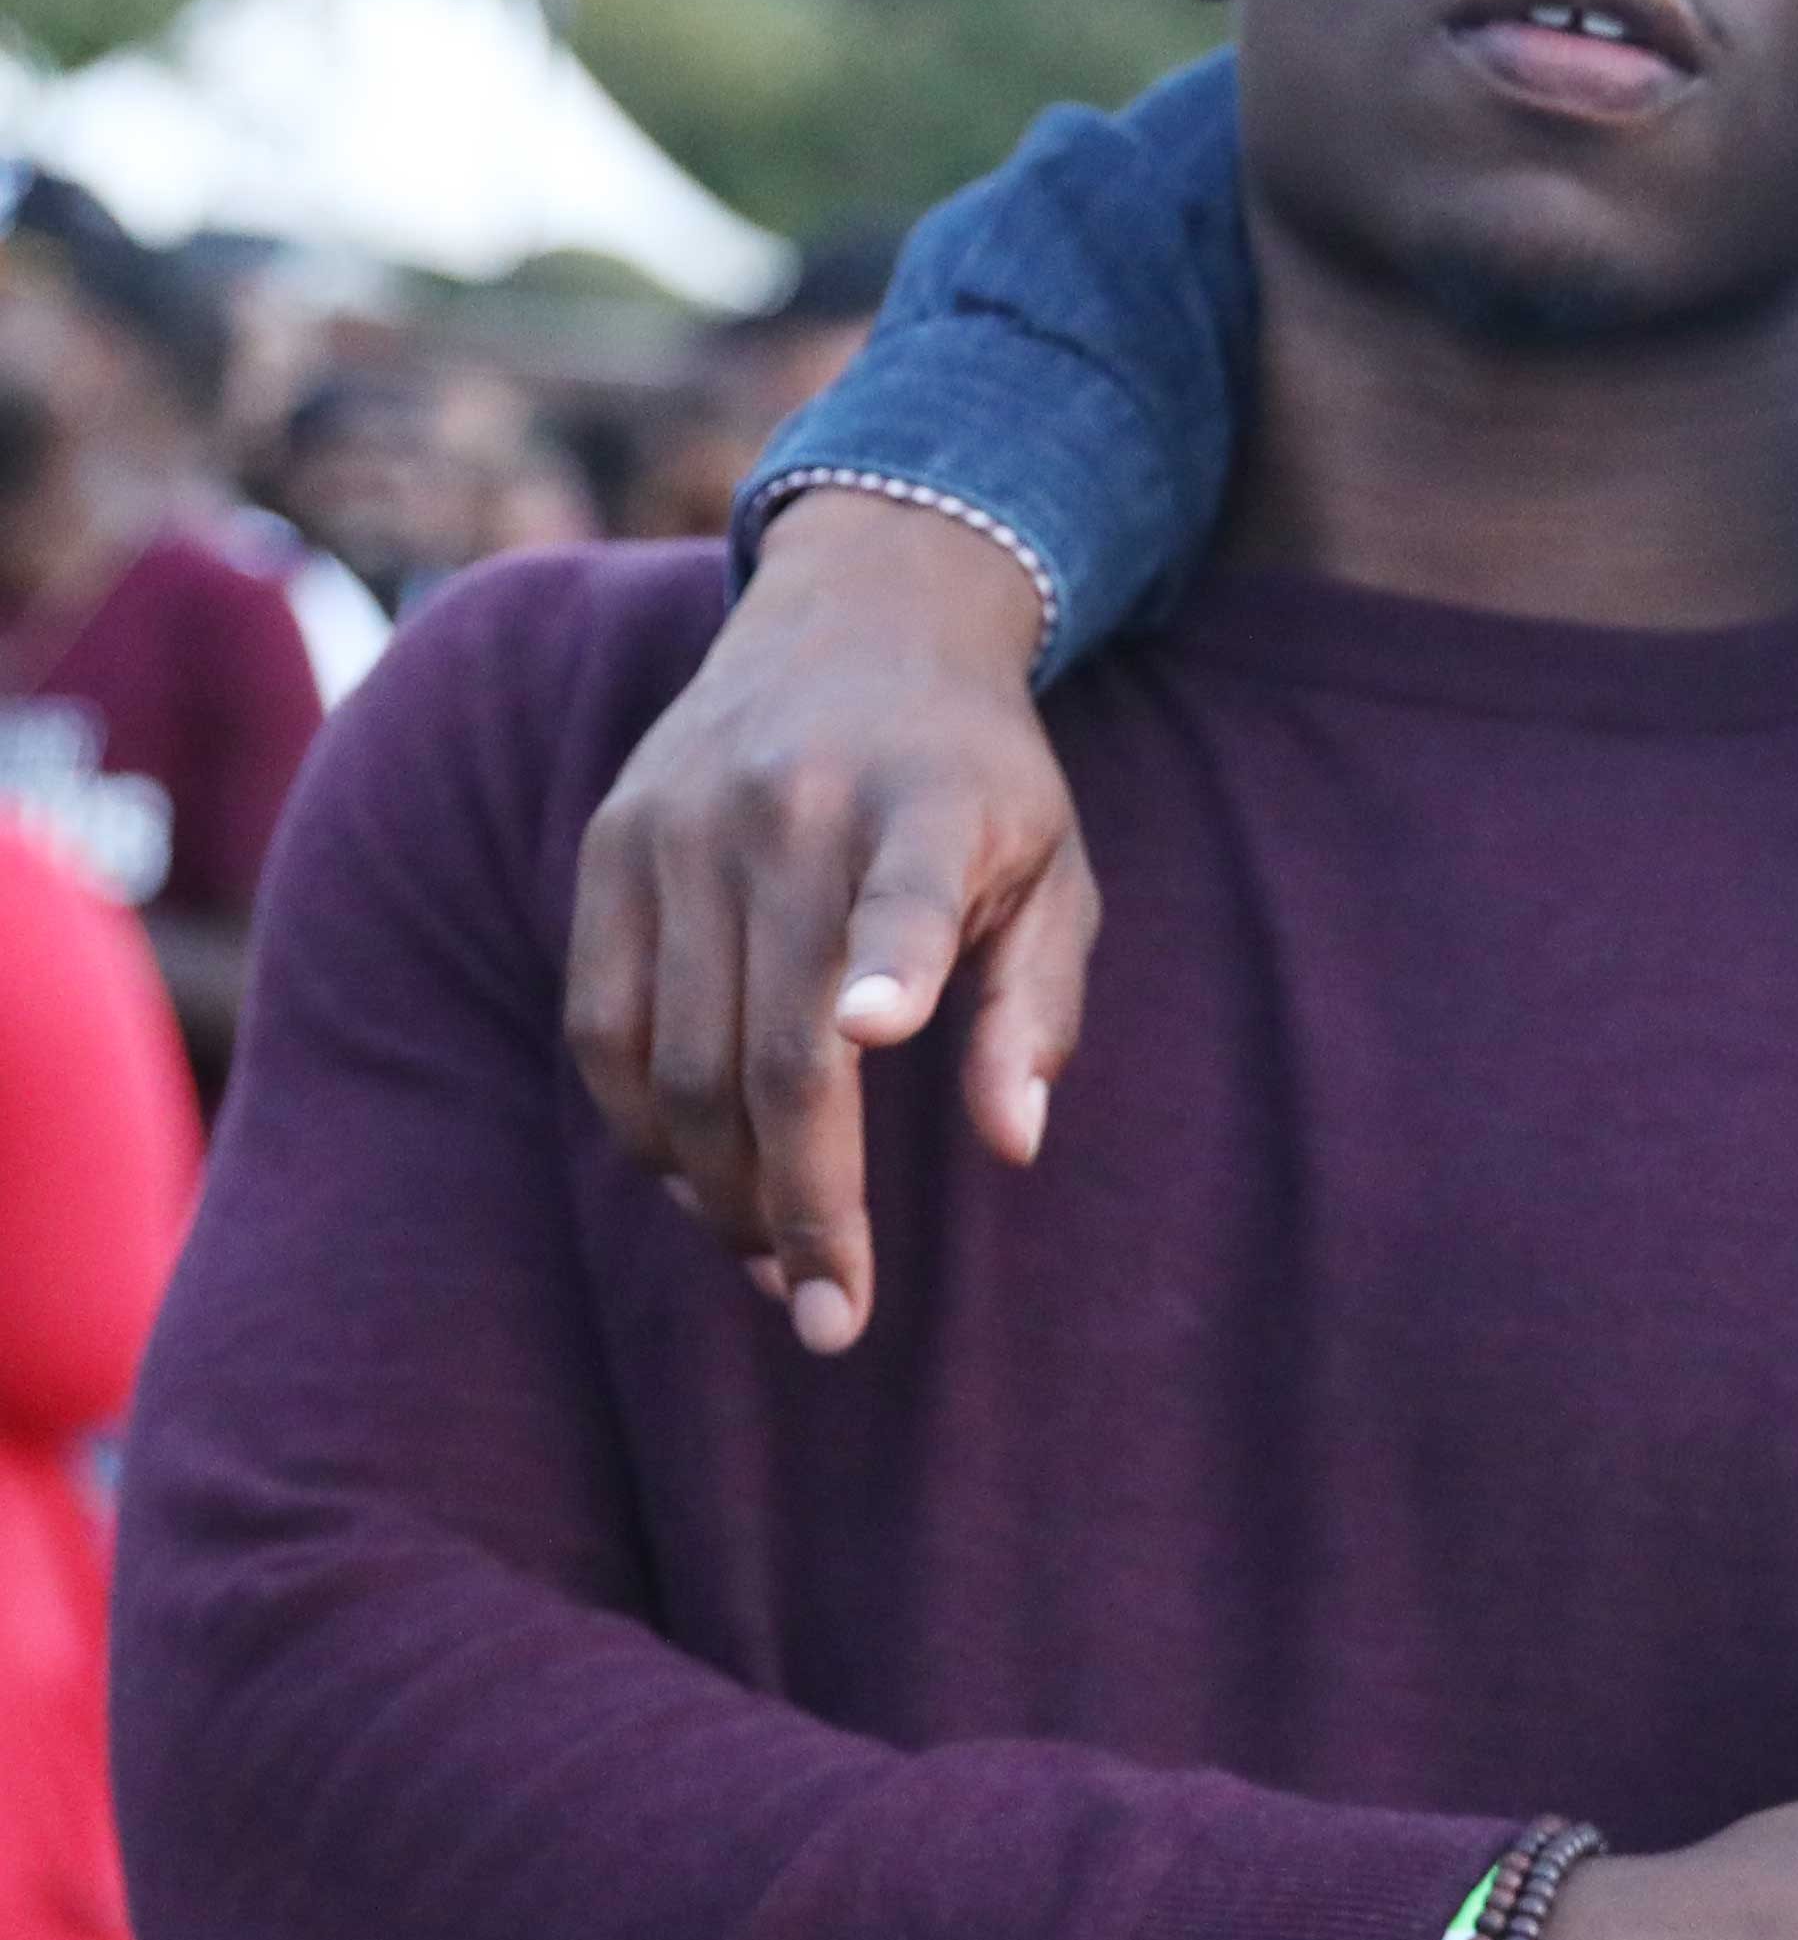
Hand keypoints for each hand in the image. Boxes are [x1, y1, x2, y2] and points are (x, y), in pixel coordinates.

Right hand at [566, 491, 1100, 1354]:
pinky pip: (601, 1025)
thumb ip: (1035, 1005)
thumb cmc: (979, 780)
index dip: (889, 963)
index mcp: (928, 807)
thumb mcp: (1054, 870)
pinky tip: (701, 1183)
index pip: (907, 893)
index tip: (873, 1029)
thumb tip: (1012, 1142)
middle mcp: (789, 811)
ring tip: (778, 1267)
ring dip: (719, 1189)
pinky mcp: (608, 846)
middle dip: (802, 1204)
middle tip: (833, 1319)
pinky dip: (642, 1127)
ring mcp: (681, 828)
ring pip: (675, 1059)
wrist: (859, 619)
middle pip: (778, 1047)